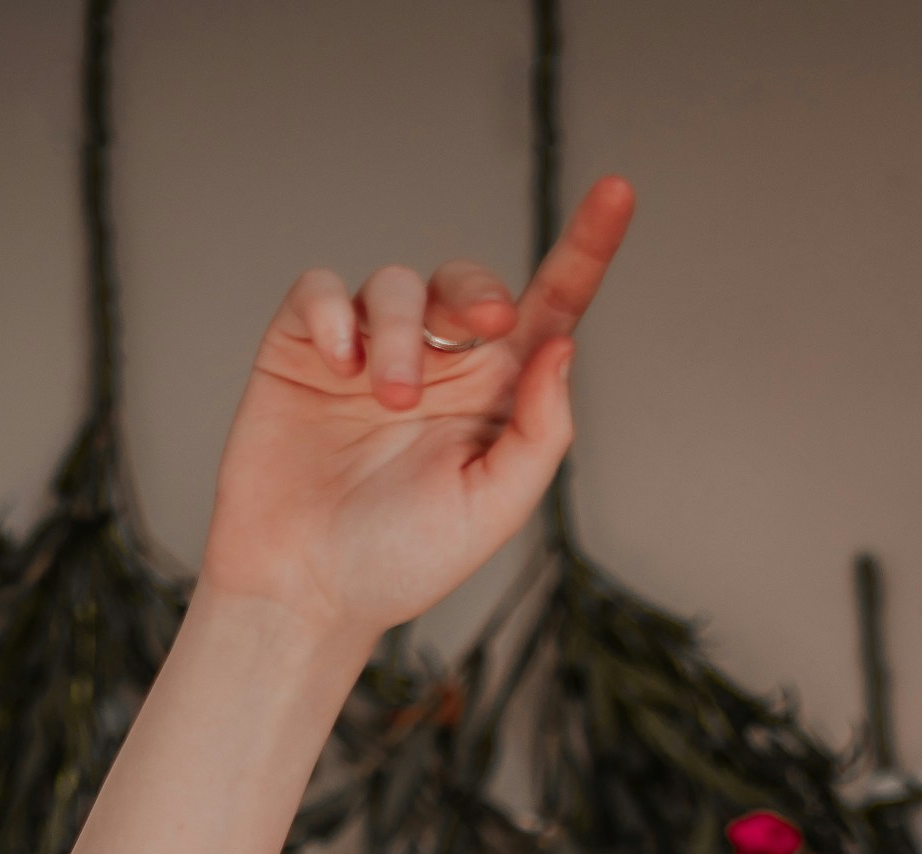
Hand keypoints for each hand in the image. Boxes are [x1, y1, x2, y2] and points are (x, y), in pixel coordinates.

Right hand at [201, 175, 632, 634]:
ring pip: (398, 286)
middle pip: (469, 282)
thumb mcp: (492, 510)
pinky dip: (333, 311)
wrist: (302, 592)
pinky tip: (338, 360)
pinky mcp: (303, 348)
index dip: (584, 250)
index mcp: (493, 399)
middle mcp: (437, 365)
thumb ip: (539, 431)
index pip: (548, 309)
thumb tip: (561, 346)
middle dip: (478, 289)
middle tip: (481, 327)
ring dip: (400, 334)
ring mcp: (369, 352)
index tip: (618, 194)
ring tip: (388, 399)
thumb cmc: (398, 563)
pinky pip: (323, 289)